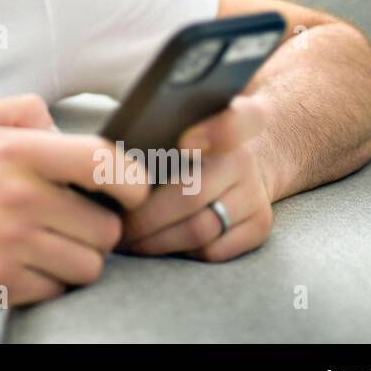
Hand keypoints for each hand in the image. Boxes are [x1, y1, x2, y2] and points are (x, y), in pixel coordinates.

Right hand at [0, 94, 152, 310]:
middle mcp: (20, 198)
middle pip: (106, 228)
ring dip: (74, 259)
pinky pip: (56, 291)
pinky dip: (46, 283)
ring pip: (88, 265)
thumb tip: (64, 127)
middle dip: (95, 228)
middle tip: (69, 224)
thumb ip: (23, 110)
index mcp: (18, 151)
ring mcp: (10, 244)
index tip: (126, 192)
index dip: (131, 183)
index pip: (106, 164)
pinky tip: (20, 264)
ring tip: (46, 246)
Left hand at [116, 94, 275, 262]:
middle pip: (191, 195)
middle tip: (112, 223)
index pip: (236, 121)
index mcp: (228, 119)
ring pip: (199, 230)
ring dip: (154, 242)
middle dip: (143, 217)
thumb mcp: (181, 118)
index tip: (184, 143)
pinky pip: (212, 251)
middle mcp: (245, 158)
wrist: (245, 155)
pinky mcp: (259, 225)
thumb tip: (111, 154)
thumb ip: (159, 124)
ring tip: (124, 240)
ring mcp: (255, 194)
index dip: (216, 133)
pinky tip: (152, 246)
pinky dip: (178, 252)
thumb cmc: (188, 136)